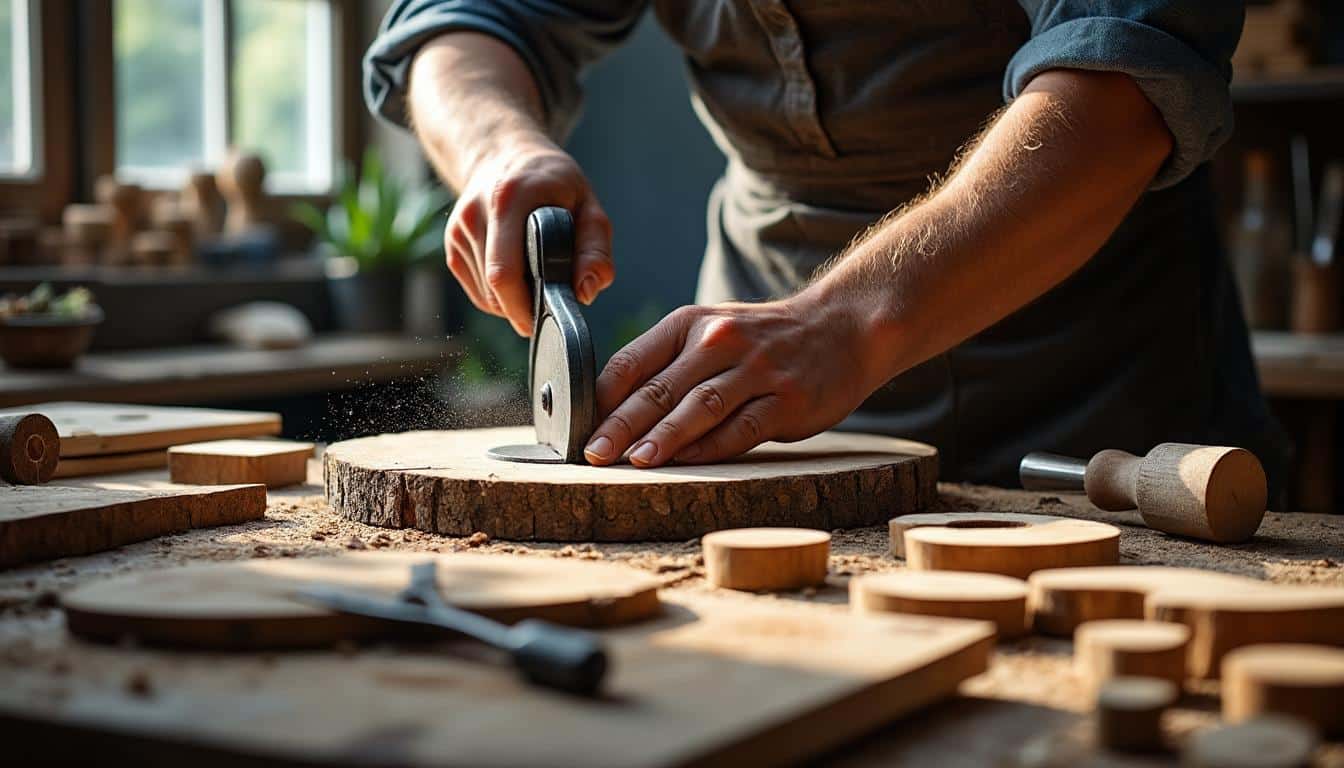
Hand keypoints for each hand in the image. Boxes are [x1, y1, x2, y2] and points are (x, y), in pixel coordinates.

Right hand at [444, 132, 613, 335]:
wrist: (506, 155)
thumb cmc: (553, 184)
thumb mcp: (588, 205)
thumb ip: (595, 248)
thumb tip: (586, 291)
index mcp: (509, 199)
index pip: (504, 272)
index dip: (526, 305)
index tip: (549, 316)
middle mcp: (475, 213)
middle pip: (493, 288)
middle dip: (522, 310)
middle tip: (548, 311)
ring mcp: (458, 229)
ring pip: (485, 295)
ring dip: (512, 304)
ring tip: (537, 285)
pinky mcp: (452, 243)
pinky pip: (476, 290)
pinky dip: (498, 297)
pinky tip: (518, 280)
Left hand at [582, 293, 878, 467]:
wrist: (842, 328)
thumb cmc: (762, 340)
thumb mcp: (711, 332)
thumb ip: (667, 364)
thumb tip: (607, 409)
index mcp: (690, 324)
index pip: (632, 360)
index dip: (599, 396)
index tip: (574, 427)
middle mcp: (720, 342)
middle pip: (660, 388)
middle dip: (621, 424)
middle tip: (592, 452)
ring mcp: (756, 370)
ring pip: (699, 407)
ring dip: (663, 437)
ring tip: (634, 460)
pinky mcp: (786, 400)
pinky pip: (741, 427)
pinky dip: (710, 447)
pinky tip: (686, 462)